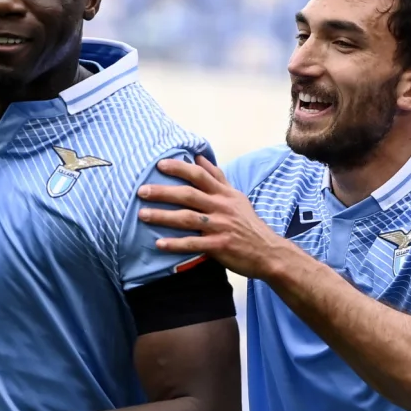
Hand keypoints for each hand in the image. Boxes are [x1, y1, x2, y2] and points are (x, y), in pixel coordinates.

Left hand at [137, 156, 289, 280]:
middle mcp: (221, 207)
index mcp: (224, 194)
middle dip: (163, 192)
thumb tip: (199, 158)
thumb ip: (217, 178)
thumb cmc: (248, 224)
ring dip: (163, 216)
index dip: (179, 168)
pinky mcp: (219, 246)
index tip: (159, 164)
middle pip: (188, 195)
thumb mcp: (236, 197)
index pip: (199, 175)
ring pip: (187, 218)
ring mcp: (220, 226)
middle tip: (141, 191)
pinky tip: (159, 244)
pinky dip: (175, 244)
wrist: (269, 252)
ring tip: (142, 215)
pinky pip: (193, 244)